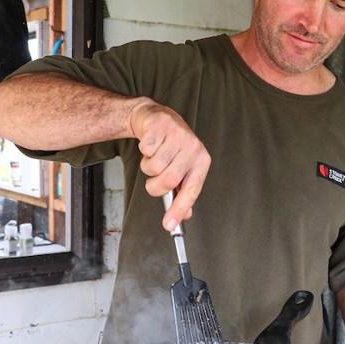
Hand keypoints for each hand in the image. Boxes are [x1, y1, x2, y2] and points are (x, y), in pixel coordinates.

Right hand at [128, 101, 209, 230]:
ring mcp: (178, 135)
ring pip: (153, 166)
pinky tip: (151, 144)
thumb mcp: (182, 168)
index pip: (192, 190)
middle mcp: (193, 147)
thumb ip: (183, 192)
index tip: (169, 225)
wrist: (157, 118)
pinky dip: (143, 151)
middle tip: (153, 181)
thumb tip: (183, 216)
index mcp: (201, 161)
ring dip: (147, 166)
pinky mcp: (162, 125)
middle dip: (155, 186)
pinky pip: (145, 150)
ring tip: (154, 157)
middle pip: (169, 180)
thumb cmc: (171, 147)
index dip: (179, 209)